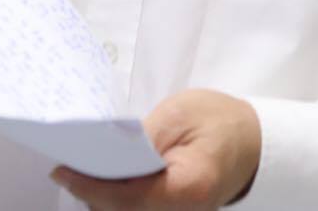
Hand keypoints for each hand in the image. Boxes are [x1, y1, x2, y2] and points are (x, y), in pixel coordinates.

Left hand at [50, 89, 261, 208]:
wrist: (254, 142)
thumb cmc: (220, 122)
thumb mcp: (179, 114)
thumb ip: (141, 137)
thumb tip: (103, 152)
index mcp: (187, 188)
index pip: (126, 197)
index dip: (89, 185)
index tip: (62, 170)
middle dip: (91, 194)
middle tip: (67, 168)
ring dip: (102, 200)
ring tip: (81, 172)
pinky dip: (117, 201)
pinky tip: (104, 182)